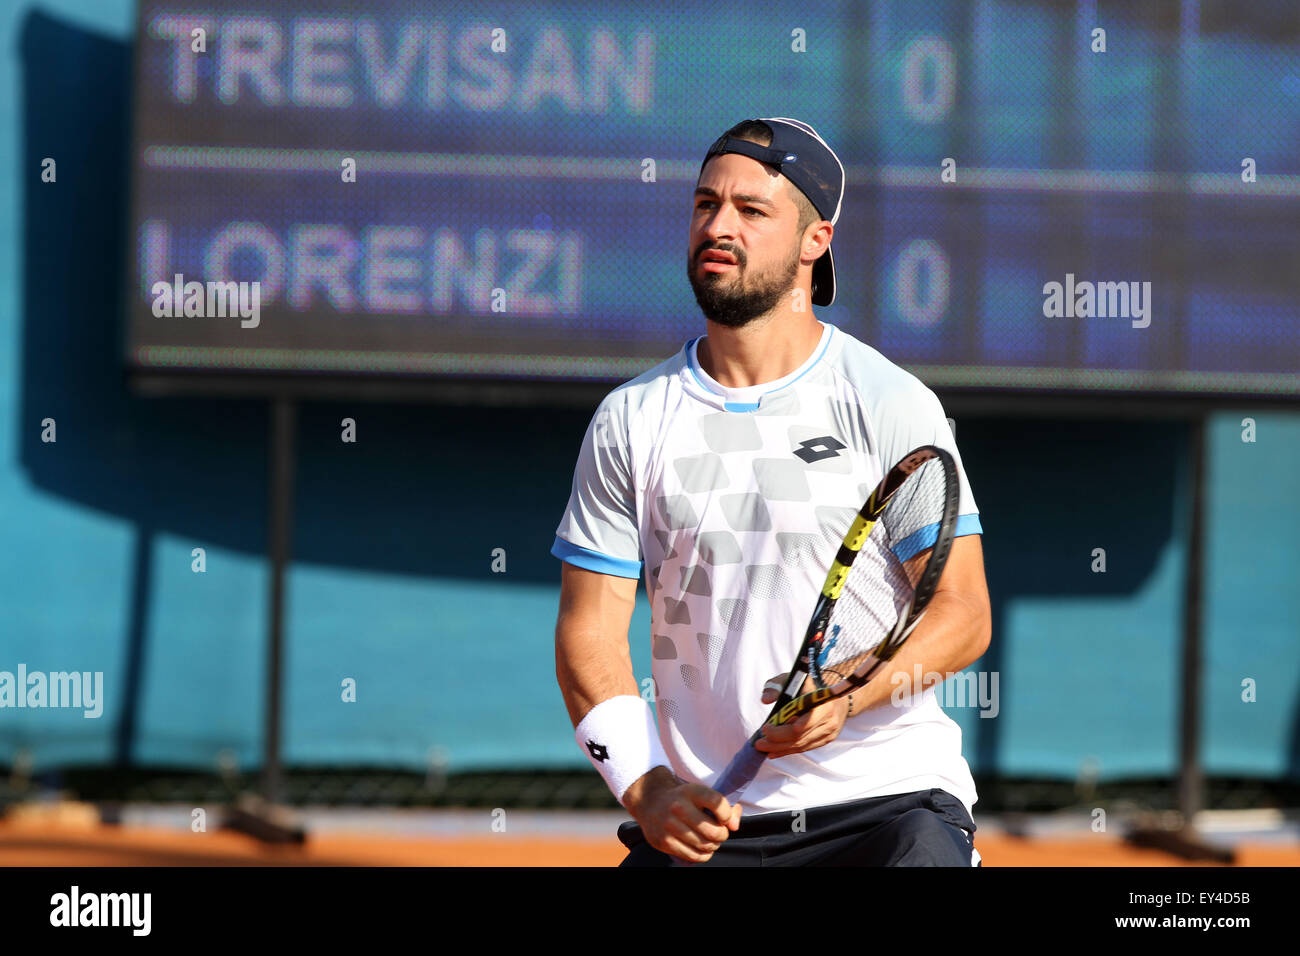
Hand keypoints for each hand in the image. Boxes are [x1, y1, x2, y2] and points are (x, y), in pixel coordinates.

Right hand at [622, 766, 741, 862]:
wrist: (650, 801)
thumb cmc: (683, 799)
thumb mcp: (701, 793)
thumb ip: (725, 806)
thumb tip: (734, 826)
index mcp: (691, 791)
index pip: (718, 804)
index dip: (728, 815)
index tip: (725, 818)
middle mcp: (678, 807)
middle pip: (714, 832)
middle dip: (722, 835)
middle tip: (719, 832)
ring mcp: (669, 826)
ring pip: (704, 846)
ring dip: (713, 846)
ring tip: (710, 840)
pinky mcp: (663, 841)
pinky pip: (692, 856)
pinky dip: (702, 855)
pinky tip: (700, 847)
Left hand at [753, 673, 850, 758]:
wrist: (835, 695)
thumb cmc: (807, 685)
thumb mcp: (790, 678)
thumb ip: (776, 686)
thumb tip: (766, 700)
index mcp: (821, 699)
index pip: (805, 717)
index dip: (787, 726)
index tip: (766, 727)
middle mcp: (829, 717)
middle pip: (800, 734)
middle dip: (776, 740)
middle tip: (758, 741)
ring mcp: (829, 730)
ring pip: (801, 744)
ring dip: (779, 748)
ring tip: (762, 746)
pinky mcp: (827, 739)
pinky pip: (805, 748)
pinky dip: (788, 750)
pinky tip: (774, 752)